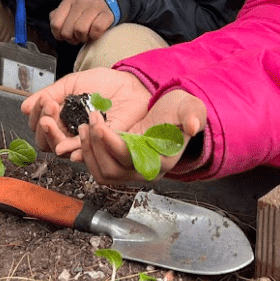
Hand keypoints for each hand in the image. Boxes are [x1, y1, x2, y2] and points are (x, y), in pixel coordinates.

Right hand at [21, 67, 150, 159]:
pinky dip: (74, 150)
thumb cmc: (102, 84)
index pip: (39, 127)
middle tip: (49, 108)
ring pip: (60, 149)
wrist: (129, 83)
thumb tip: (24, 107)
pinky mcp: (100, 144)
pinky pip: (85, 153)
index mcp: (61, 119)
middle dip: (43, 126)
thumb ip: (49, 94)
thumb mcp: (71, 84)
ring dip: (54, 135)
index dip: (37, 115)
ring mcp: (84, 140)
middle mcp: (70, 132)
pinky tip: (67, 147)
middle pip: (46, 142)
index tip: (45, 100)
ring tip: (53, 118)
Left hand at [49, 0, 113, 43]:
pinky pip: (97, 29)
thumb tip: (55, 28)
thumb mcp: (69, 6)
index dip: (59, 35)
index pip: (56, 24)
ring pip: (80, 30)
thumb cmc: (85, 6)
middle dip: (71, 39)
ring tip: (85, 35)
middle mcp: (80, 2)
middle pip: (67, 31)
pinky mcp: (107, 14)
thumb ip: (58, 15)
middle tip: (77, 37)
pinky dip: (94, 36)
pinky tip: (94, 34)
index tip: (64, 36)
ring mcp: (94, 7)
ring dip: (82, 38)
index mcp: (69, 0)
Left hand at [80, 88, 207, 184]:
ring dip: (89, 150)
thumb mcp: (190, 107)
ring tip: (86, 125)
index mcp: (162, 161)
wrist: (171, 114)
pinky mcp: (119, 165)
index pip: (132, 160)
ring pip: (102, 173)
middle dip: (97, 145)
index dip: (113, 145)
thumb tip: (193, 125)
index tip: (101, 126)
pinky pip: (98, 168)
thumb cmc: (179, 113)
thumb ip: (193, 115)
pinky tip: (86, 132)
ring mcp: (130, 171)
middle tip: (92, 120)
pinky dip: (87, 152)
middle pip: (112, 171)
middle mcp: (145, 171)